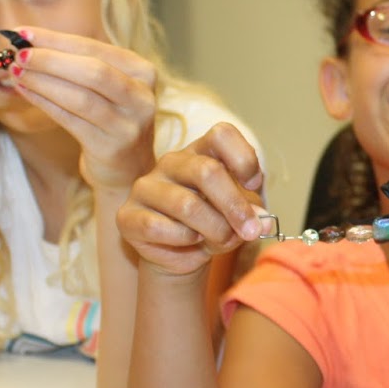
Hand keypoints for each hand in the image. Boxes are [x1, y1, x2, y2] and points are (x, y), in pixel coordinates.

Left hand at [5, 27, 158, 190]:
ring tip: (16, 72)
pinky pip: (70, 121)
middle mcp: (141, 97)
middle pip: (93, 71)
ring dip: (43, 82)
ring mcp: (129, 125)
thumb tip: (30, 41)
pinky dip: (44, 103)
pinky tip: (26, 92)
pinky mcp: (110, 147)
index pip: (95, 48)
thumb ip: (78, 62)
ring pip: (80, 97)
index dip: (57, 40)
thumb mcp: (107, 86)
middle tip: (17, 54)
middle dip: (50, 60)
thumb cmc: (111, 117)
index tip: (23, 33)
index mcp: (143, 72)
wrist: (129, 167)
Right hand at [116, 123, 265, 276]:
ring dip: (214, 230)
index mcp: (201, 152)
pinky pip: (159, 227)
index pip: (221, 134)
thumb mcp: (238, 214)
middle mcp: (171, 163)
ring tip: (221, 241)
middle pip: (207, 171)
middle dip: (235, 206)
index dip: (243, 158)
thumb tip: (260, 223)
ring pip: (187, 205)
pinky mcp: (128, 215)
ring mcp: (146, 187)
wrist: (181, 253)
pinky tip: (190, 242)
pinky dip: (184, 240)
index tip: (254, 185)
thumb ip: (251, 212)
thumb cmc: (213, 224)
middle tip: (249, 231)